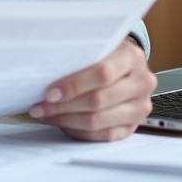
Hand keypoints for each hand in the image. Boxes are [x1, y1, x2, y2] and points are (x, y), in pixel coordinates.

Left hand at [29, 38, 154, 140]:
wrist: (126, 67)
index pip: (102, 74)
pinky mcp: (132, 127)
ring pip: (98, 121)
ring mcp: (139, 107)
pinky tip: (61, 122)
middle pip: (98, 100)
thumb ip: (79, 54)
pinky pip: (102, 136)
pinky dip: (77, 131)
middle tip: (40, 105)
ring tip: (46, 114)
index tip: (50, 91)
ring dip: (66, 120)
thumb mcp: (97, 45)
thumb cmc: (106, 54)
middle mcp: (141, 83)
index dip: (74, 85)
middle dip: (63, 105)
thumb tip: (45, 67)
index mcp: (132, 57)